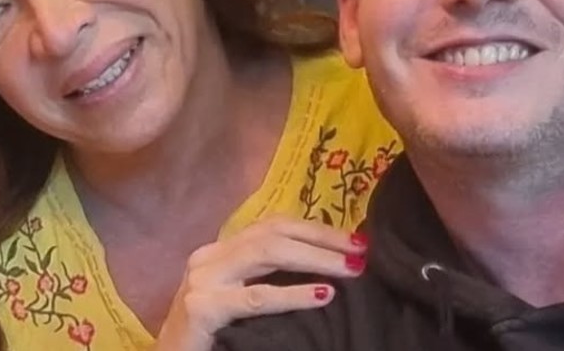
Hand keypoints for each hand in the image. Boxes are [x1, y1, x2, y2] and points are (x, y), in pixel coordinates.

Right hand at [154, 216, 367, 350]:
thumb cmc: (209, 337)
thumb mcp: (237, 298)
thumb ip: (267, 278)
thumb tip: (328, 267)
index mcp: (220, 251)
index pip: (273, 225)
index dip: (315, 228)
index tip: (354, 239)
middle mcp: (209, 257)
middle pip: (273, 233)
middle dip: (322, 238)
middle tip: (361, 250)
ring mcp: (203, 281)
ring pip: (266, 254)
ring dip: (316, 259)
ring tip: (350, 269)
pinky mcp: (201, 309)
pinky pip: (256, 299)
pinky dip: (293, 295)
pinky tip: (322, 295)